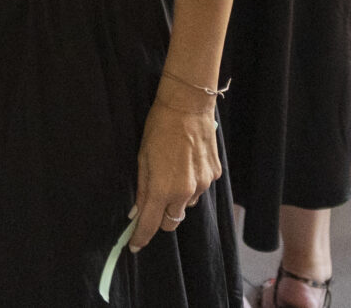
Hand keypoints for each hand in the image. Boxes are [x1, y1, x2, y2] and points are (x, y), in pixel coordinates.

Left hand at [129, 94, 220, 251]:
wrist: (188, 106)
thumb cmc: (159, 128)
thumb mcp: (142, 158)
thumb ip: (142, 189)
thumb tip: (136, 213)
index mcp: (163, 189)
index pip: (151, 225)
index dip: (141, 238)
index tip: (135, 245)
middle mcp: (186, 192)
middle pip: (172, 222)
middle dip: (161, 218)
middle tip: (154, 201)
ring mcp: (204, 184)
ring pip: (187, 204)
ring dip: (178, 198)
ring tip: (173, 171)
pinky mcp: (215, 174)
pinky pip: (201, 188)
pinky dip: (193, 183)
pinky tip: (187, 163)